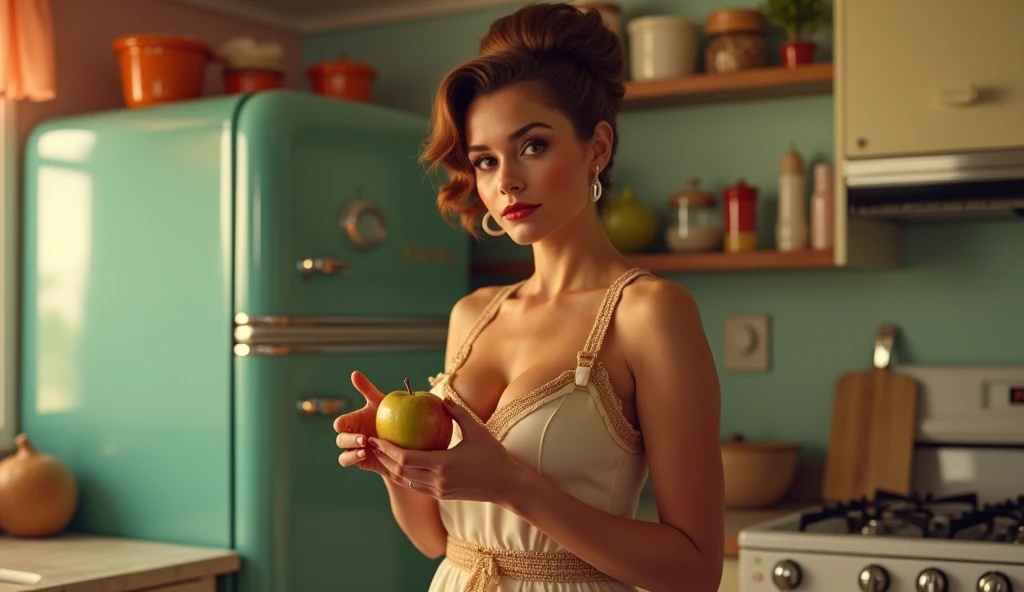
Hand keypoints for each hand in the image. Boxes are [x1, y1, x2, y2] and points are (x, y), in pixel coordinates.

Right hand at [333, 370, 389, 476]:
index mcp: (352, 421)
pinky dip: (353, 459)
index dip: (340, 424)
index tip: (343, 425)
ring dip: (350, 452)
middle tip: (364, 439)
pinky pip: (348, 461)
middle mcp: (350, 435)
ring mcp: (352, 449)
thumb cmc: (390, 417)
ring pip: (343, 453)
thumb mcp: (380, 402)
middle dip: (349, 439)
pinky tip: (366, 455)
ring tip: (364, 450)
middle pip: (340, 439)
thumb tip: (354, 373)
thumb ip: (367, 389)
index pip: (340, 423)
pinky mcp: (358, 461)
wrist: (402, 440)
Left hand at [369, 398, 527, 503]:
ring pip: (406, 481)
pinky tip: (399, 464)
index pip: (406, 458)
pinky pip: (416, 486)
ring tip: (380, 454)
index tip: (375, 438)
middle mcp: (438, 481)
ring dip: (391, 468)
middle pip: (401, 471)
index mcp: (444, 465)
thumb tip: (442, 397)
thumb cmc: (494, 456)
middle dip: (383, 458)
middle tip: (372, 444)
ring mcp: (439, 490)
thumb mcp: (478, 431)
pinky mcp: (442, 495)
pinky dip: (404, 475)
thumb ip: (458, 413)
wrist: (507, 486)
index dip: (388, 449)